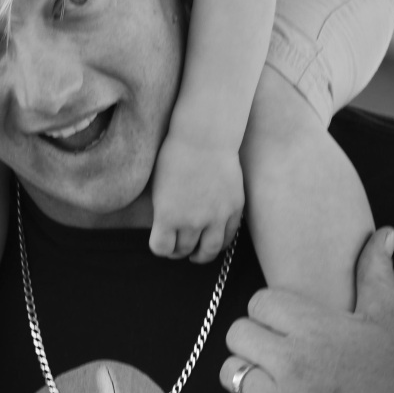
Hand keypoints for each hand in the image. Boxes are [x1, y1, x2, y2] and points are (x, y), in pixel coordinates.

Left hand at [150, 129, 243, 262]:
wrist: (204, 137)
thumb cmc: (175, 156)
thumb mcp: (158, 187)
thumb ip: (163, 214)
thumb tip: (166, 231)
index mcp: (167, 217)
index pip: (161, 248)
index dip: (160, 247)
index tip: (161, 243)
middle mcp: (192, 222)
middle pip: (184, 250)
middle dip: (178, 251)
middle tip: (177, 248)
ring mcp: (216, 217)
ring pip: (210, 251)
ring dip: (201, 255)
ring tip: (197, 254)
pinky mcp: (234, 209)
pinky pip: (229, 237)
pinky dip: (221, 242)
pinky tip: (214, 239)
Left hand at [209, 228, 393, 392]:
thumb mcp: (388, 320)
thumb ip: (375, 272)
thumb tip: (384, 234)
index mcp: (316, 327)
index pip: (258, 303)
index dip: (268, 315)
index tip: (282, 329)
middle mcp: (294, 361)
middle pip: (237, 335)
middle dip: (252, 344)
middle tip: (273, 357)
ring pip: (229, 375)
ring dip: (244, 381)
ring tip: (269, 388)